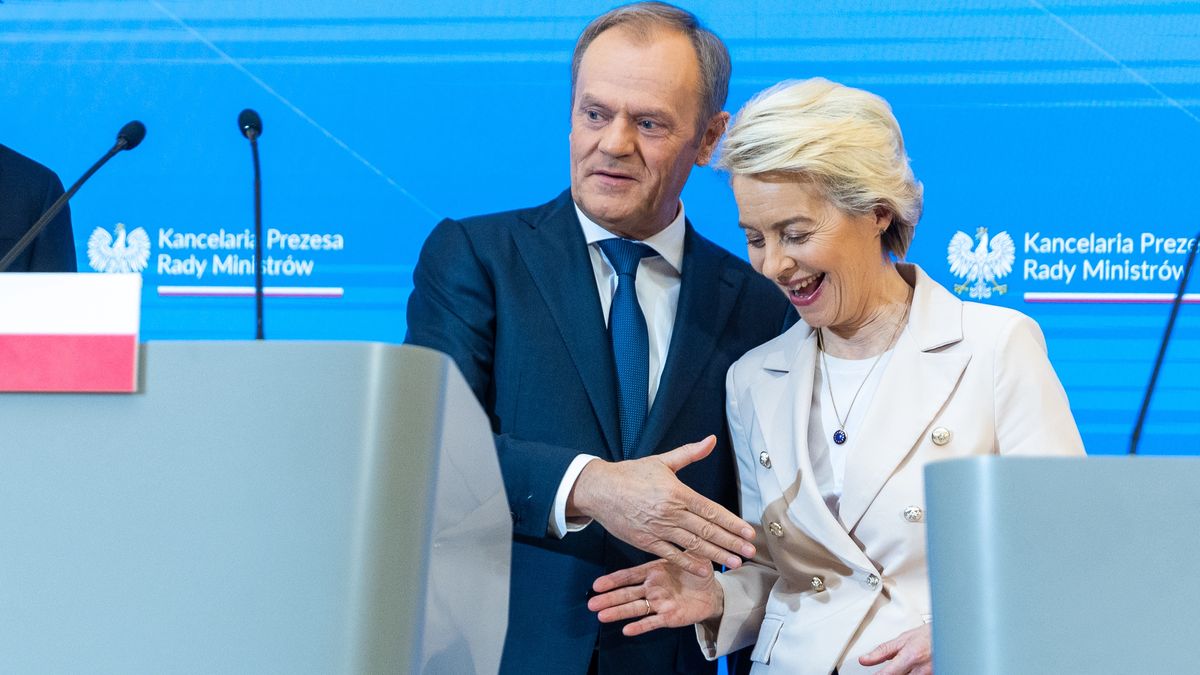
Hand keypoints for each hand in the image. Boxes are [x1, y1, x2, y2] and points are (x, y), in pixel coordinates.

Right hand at [567, 435, 754, 576]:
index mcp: (677, 492)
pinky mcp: (646, 541)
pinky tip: (704, 569)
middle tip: (750, 553)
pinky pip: (671, 555)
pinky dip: (688, 563)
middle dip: (731, 542)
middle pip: (707, 530)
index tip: (748, 533)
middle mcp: (671, 512)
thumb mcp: (661, 461)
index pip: (711, 510)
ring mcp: (658, 528)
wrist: (599, 489)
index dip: (732, 523)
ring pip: (693, 545)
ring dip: (716, 554)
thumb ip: (689, 453)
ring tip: (735, 562)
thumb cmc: (630, 474)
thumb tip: (710, 440)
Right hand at [588, 559, 723, 635]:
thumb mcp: (693, 556)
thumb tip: (685, 535)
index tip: (597, 585)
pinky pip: (652, 621)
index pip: (630, 576)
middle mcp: (653, 588)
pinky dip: (640, 626)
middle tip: (591, 604)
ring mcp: (659, 603)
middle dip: (609, 598)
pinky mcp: (669, 617)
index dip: (614, 580)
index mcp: (654, 571)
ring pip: (635, 608)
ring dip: (618, 612)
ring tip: (601, 616)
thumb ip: (685, 549)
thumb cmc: (699, 572)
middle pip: (627, 594)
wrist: (712, 593)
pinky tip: (627, 630)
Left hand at [859, 624, 932, 674]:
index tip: (873, 674)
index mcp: (910, 656)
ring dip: (900, 674)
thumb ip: (882, 651)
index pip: (887, 674)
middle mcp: (921, 669)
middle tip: (889, 669)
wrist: (946, 637)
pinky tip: (908, 671)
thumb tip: (864, 660)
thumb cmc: (927, 636)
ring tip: (900, 667)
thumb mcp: (902, 640)